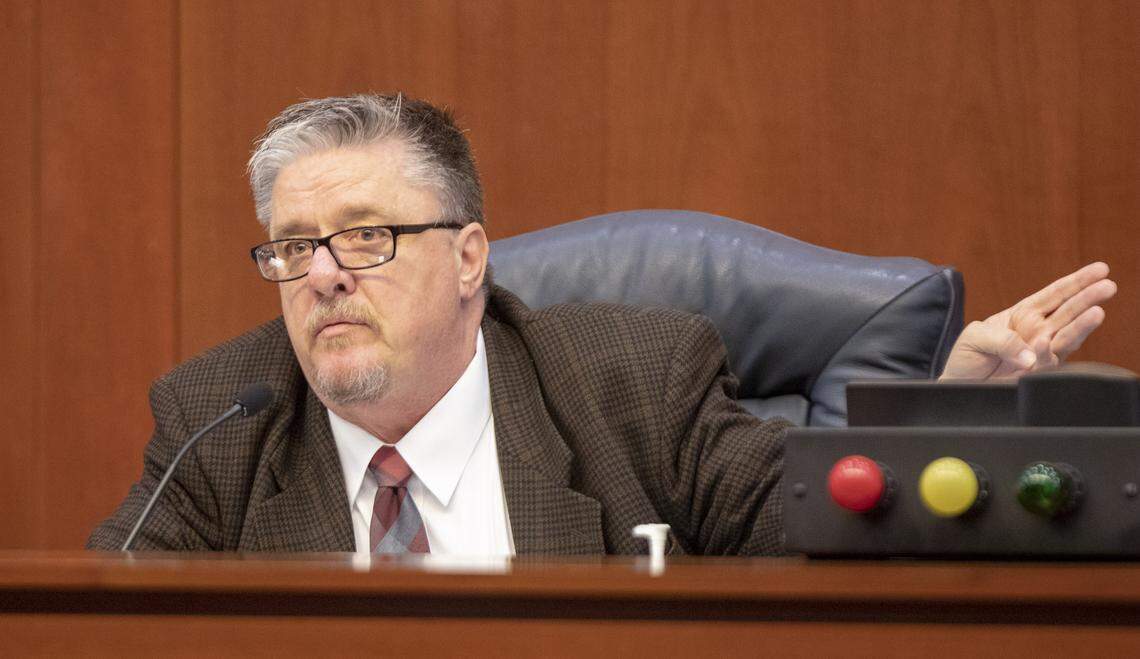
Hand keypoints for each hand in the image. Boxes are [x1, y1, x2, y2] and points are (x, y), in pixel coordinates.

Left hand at [940, 262, 1116, 379]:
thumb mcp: (975, 337)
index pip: (1055, 294)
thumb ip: (1001, 340)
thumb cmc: (967, 357)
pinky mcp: (1037, 374)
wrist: (959, 385)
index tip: (1101, 270)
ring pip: (1068, 337)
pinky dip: (1046, 354)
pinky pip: (1046, 363)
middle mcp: (1037, 332)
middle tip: (1107, 287)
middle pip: (1068, 312)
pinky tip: (1044, 343)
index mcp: (1023, 315)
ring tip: (1096, 312)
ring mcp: (1041, 353)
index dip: (1077, 281)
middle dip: (1089, 298)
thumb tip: (1030, 354)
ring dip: (1082, 325)